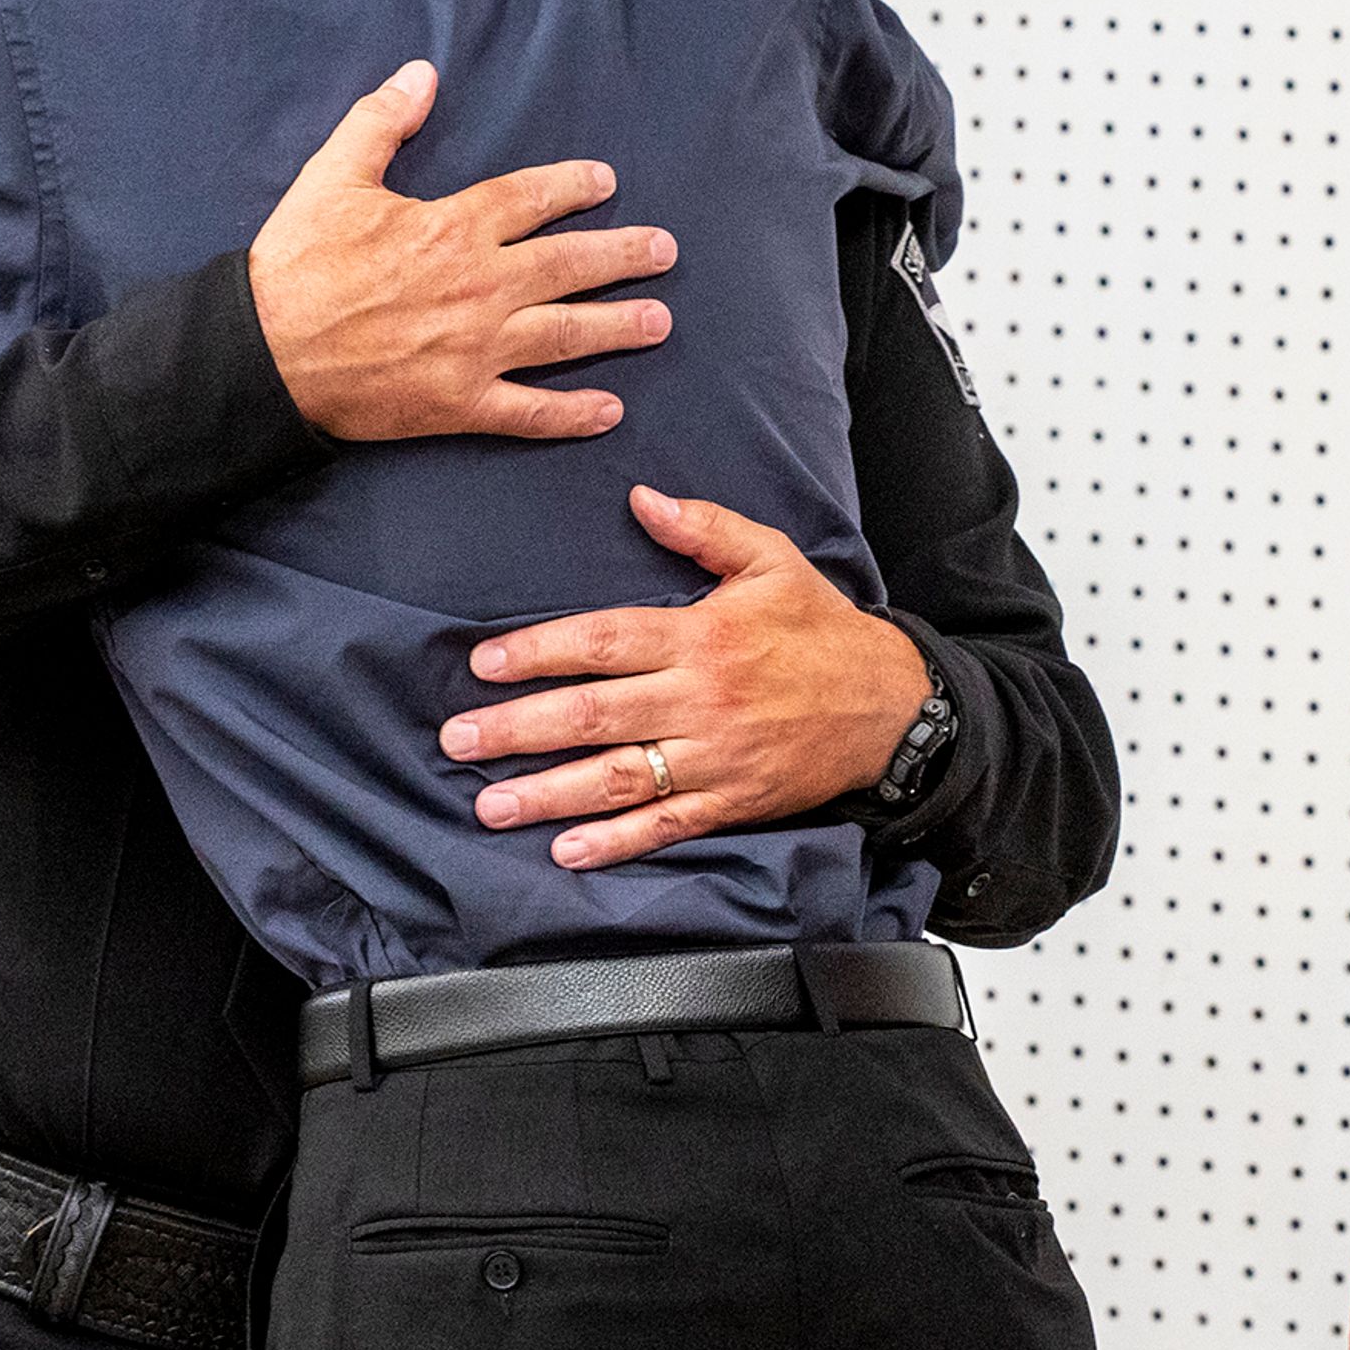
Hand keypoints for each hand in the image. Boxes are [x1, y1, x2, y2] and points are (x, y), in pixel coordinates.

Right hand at [247, 60, 675, 441]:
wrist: (264, 354)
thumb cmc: (296, 265)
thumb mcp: (332, 177)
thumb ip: (381, 122)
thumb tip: (421, 72)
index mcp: (451, 228)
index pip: (530, 199)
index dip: (572, 188)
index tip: (606, 183)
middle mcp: (478, 286)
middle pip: (568, 265)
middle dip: (622, 256)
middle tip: (665, 252)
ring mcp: (475, 349)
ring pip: (564, 334)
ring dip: (618, 328)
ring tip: (660, 321)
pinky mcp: (459, 403)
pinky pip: (529, 411)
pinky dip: (571, 414)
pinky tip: (610, 411)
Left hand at [441, 486, 932, 869]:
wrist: (891, 705)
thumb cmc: (823, 629)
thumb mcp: (772, 560)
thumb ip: (705, 528)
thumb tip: (642, 498)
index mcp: (703, 636)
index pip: (604, 642)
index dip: (538, 651)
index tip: (483, 663)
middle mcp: (701, 699)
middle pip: (594, 714)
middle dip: (519, 727)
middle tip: (458, 737)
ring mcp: (715, 757)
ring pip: (619, 777)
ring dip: (548, 793)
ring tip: (491, 805)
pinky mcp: (732, 801)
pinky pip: (666, 826)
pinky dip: (617, 843)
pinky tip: (567, 851)